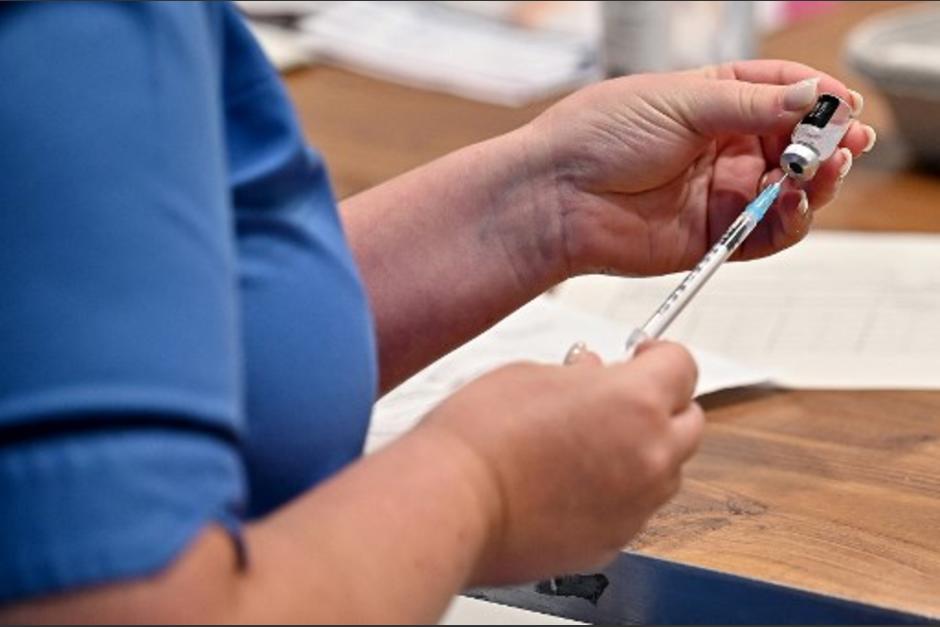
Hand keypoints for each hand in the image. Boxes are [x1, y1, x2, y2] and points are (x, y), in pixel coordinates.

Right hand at [417, 341, 703, 583]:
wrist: (451, 503)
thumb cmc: (479, 439)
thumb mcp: (530, 375)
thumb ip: (578, 374)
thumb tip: (592, 374)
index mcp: (635, 402)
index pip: (683, 365)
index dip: (660, 354)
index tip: (643, 355)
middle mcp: (649, 456)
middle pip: (689, 421)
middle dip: (661, 404)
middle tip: (619, 396)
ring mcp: (635, 505)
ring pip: (666, 469)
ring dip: (643, 450)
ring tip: (587, 441)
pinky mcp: (612, 541)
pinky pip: (633, 507)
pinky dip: (617, 491)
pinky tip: (570, 480)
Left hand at [524, 60, 876, 276]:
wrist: (555, 197)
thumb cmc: (597, 136)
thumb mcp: (679, 101)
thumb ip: (751, 104)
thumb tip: (813, 95)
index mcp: (712, 101)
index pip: (783, 93)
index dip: (817, 99)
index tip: (842, 106)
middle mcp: (721, 147)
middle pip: (796, 145)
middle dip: (825, 143)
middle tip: (840, 145)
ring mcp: (719, 193)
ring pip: (791, 190)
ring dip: (817, 181)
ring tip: (819, 171)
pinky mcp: (713, 237)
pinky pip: (769, 233)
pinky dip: (791, 219)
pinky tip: (793, 202)